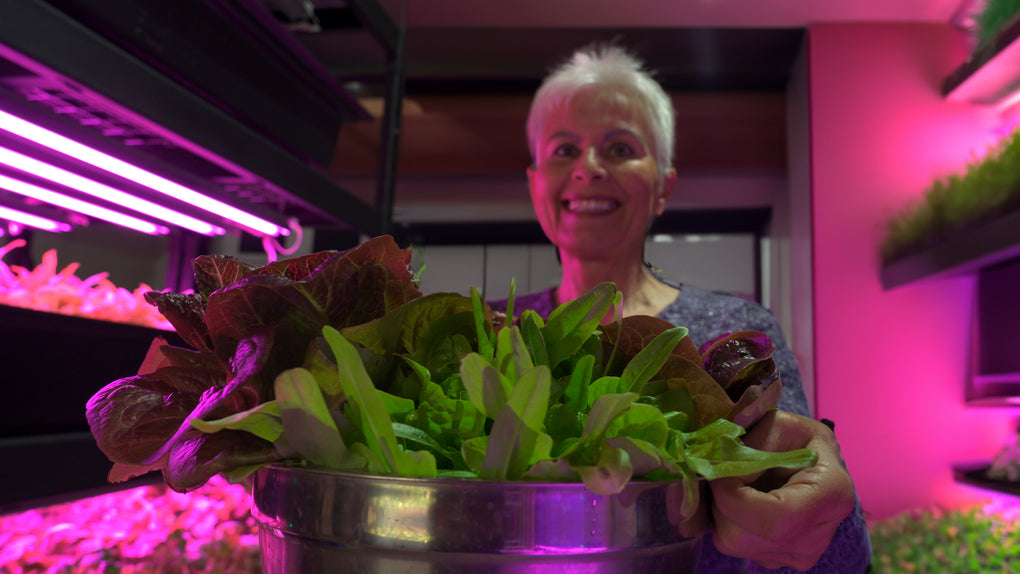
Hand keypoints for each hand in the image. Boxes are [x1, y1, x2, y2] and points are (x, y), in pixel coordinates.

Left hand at [708, 410, 855, 570]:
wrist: (813, 462)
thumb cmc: (796, 439)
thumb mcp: (775, 426)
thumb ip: (748, 448)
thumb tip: (716, 472)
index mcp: (831, 493)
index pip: (775, 517)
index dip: (733, 498)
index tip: (717, 472)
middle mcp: (819, 534)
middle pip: (745, 537)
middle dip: (720, 503)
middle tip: (722, 475)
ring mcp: (801, 553)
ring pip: (734, 544)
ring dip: (720, 513)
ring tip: (733, 486)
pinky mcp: (782, 559)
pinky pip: (736, 548)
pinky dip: (727, 524)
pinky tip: (741, 502)